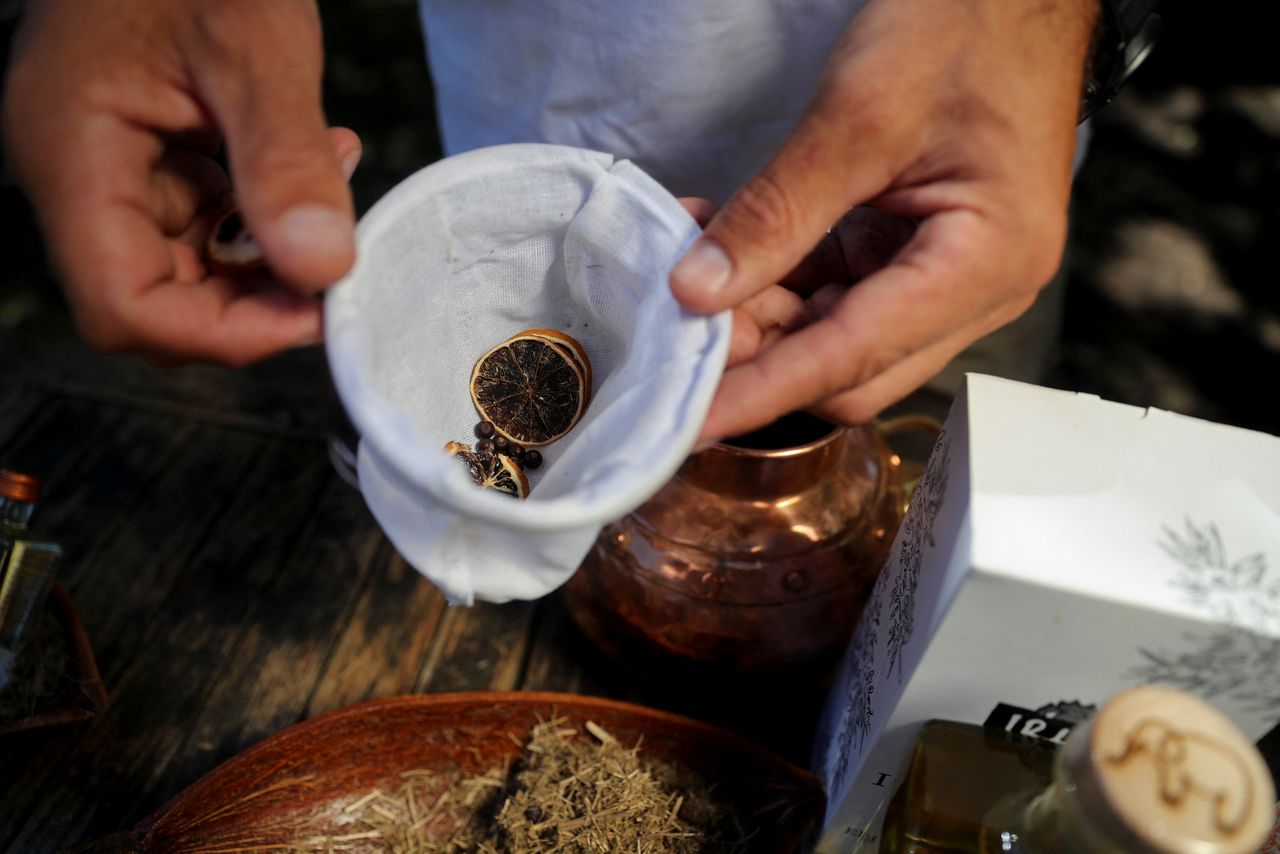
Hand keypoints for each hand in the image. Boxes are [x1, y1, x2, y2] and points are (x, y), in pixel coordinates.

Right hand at [3, 0, 358, 364]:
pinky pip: (203, 219)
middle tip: (333, 261)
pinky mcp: (147, 154)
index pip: (124, 306)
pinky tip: (312, 168)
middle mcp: (80, 175)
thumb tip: (321, 268)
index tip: (309, 312)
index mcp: (74, 155)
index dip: (218, 333)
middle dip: (253, 299)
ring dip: (268, 255)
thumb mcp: (255, 46)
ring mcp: (110, 166)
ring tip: (328, 186)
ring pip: (187, 267)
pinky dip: (263, 215)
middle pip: (156, 301)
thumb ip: (284, 160)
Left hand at [670, 0, 1097, 440]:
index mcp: (987, 262)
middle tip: (680, 325)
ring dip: (761, 314)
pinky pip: (838, 293)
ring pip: (837, 336)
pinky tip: (723, 246)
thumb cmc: (964, 29)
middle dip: (760, 355)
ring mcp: (949, 276)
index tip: (691, 422)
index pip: (854, 355)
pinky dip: (779, 279)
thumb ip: (776, 212)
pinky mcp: (918, 255)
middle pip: (851, 367)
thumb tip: (698, 290)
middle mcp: (978, 289)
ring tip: (691, 270)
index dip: (764, 391)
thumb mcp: (857, 117)